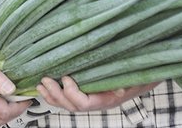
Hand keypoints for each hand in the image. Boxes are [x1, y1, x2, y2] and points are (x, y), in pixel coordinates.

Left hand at [35, 76, 158, 111]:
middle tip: (46, 80)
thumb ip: (127, 82)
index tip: (66, 78)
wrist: (140, 77)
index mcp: (107, 100)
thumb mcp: (134, 78)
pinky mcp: (84, 93)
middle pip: (73, 106)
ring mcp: (90, 99)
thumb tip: (121, 89)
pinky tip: (44, 87)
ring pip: (67, 104)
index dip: (73, 93)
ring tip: (41, 85)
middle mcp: (96, 102)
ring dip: (52, 96)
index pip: (85, 103)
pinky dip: (54, 94)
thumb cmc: (137, 75)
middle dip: (57, 94)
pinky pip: (66, 99)